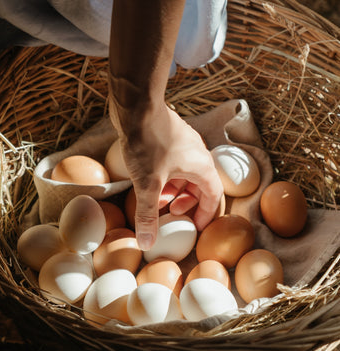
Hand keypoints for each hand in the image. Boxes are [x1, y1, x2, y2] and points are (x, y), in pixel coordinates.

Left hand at [114, 103, 222, 249]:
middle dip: (188, 202)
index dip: (206, 214)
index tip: (195, 227)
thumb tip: (147, 243)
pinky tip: (147, 181)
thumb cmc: (148, 143)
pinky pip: (173, 162)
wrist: (136, 106)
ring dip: (174, 189)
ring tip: (157, 201)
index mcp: (202, 166)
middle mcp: (198, 153)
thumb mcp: (147, 184)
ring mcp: (184, 143)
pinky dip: (165, 176)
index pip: (213, 196)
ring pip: (185, 172)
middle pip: (200, 184)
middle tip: (174, 215)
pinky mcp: (169, 137)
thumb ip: (148, 215)